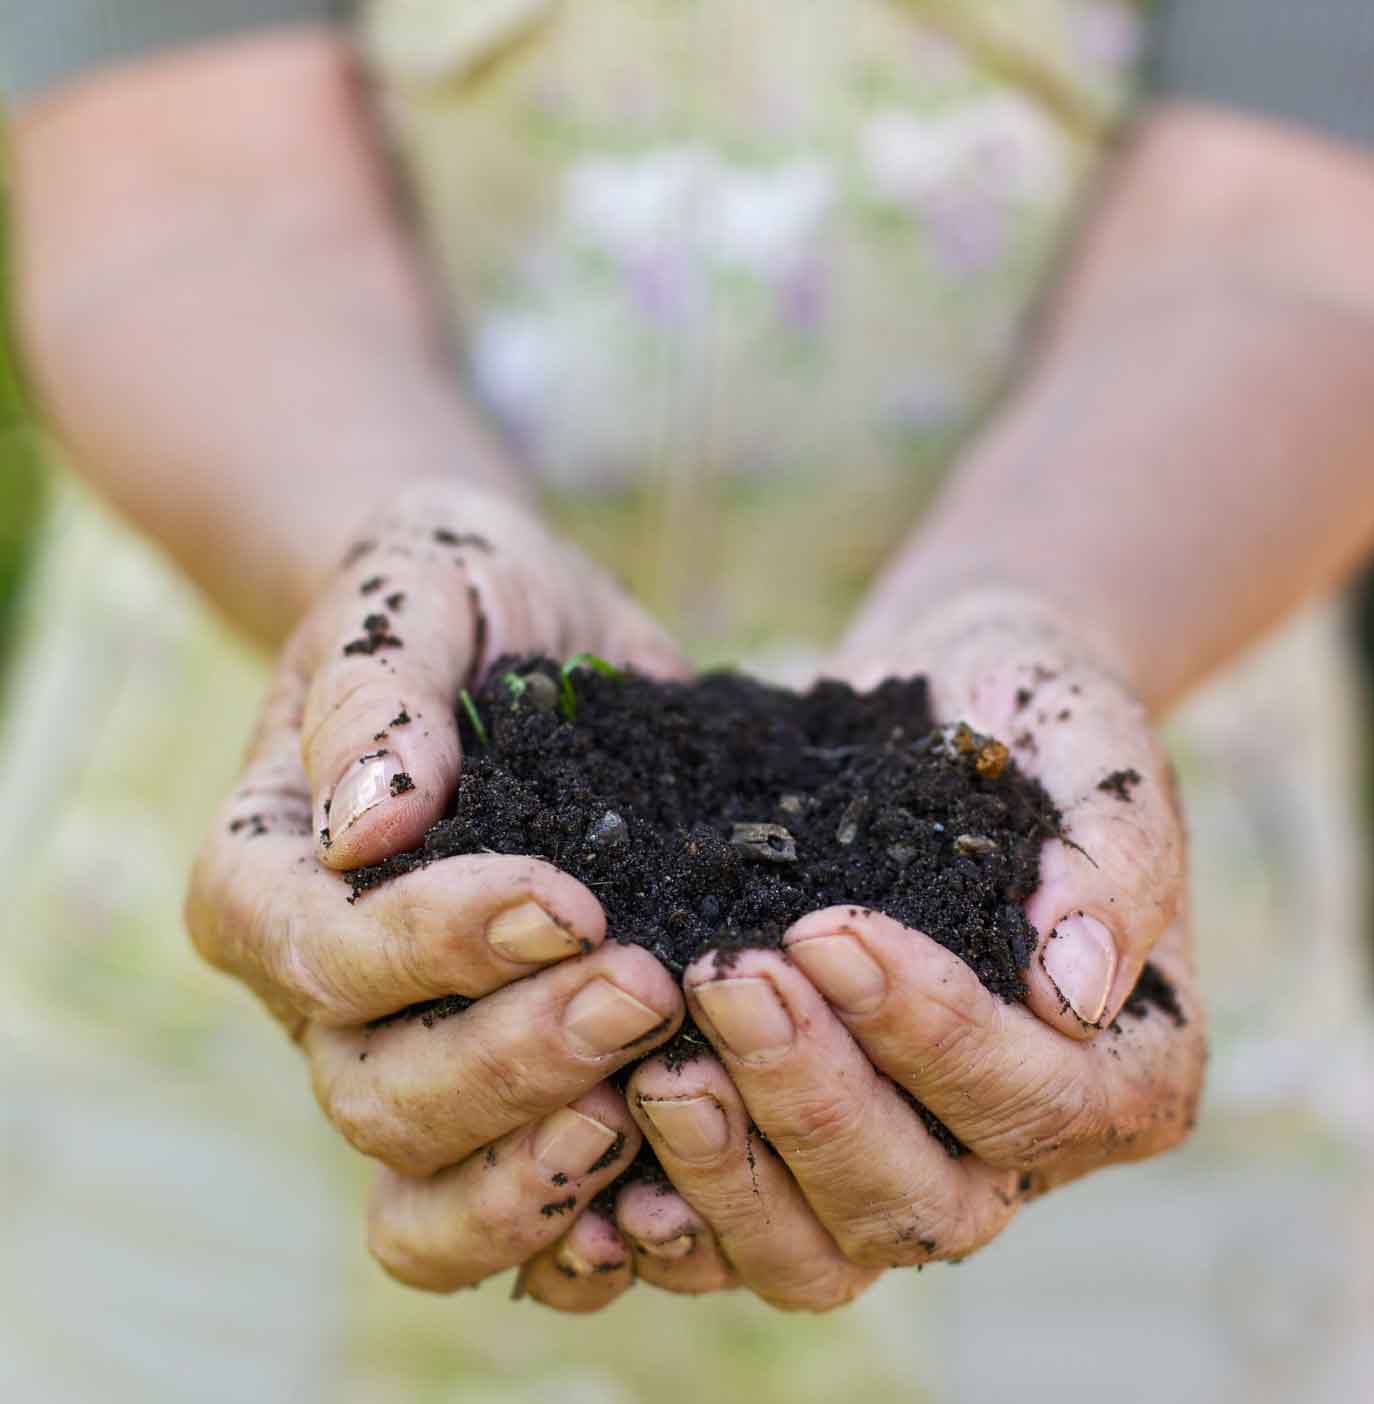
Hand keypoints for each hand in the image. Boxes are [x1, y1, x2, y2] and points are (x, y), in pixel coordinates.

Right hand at [186, 479, 688, 1304]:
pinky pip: (515, 1195)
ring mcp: (409, 1043)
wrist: (519, 623)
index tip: (571, 900)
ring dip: (546, 1161)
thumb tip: (368, 819)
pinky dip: (582, 1212)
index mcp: (266, 877)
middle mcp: (319, 987)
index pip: (327, 957)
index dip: (440, 947)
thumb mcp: (419, 594)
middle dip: (517, 1057)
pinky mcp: (505, 1071)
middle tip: (648, 992)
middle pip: (382, 1091)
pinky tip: (675, 1179)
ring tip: (659, 1098)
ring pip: (435, 1173)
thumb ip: (376, 691)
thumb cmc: (453, 594)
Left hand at [598, 590, 1204, 1309]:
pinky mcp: (799, 1156)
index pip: (1034, 1099)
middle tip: (726, 978)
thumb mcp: (1095, 751)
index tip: (831, 932)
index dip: (934, 1035)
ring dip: (730, 1168)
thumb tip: (1076, 993)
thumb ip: (1111, 863)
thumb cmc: (1030, 719)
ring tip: (656, 1069)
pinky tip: (602, 1150)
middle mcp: (1016, 1151)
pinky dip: (666, 1216)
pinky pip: (732, 1236)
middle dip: (814, 1099)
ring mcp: (902, 1164)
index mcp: (1124, 1073)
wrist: (942, 700)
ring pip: (820, 1250)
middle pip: (920, 1202)